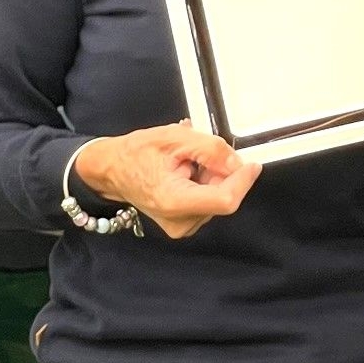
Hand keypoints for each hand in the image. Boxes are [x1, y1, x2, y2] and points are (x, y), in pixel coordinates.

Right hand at [74, 123, 259, 238]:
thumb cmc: (135, 153)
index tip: (252, 164)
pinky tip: (186, 170)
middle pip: (223, 194)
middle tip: (198, 153)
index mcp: (174, 201)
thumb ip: (210, 149)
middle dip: (220, 170)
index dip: (243, 180)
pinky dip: (203, 181)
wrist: (111, 169)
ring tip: (186, 161)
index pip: (226, 199)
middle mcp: (179, 221)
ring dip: (210, 174)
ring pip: (217, 195)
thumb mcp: (175, 138)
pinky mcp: (184, 223)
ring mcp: (182, 225)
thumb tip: (236, 162)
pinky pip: (208, 199)